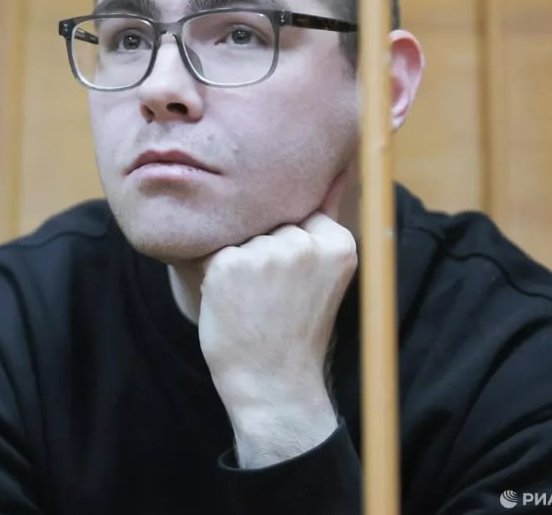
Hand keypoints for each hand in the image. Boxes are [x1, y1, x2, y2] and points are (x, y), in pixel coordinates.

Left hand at [197, 170, 357, 465]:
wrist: (273, 384)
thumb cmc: (295, 329)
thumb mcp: (323, 273)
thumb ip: (325, 221)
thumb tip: (339, 167)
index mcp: (339, 244)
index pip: (301, 214)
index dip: (286, 247)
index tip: (288, 283)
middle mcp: (306, 243)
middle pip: (269, 222)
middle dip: (261, 251)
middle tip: (270, 297)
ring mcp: (268, 253)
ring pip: (240, 235)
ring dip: (237, 261)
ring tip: (251, 301)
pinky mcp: (230, 264)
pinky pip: (213, 250)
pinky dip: (214, 274)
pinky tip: (232, 302)